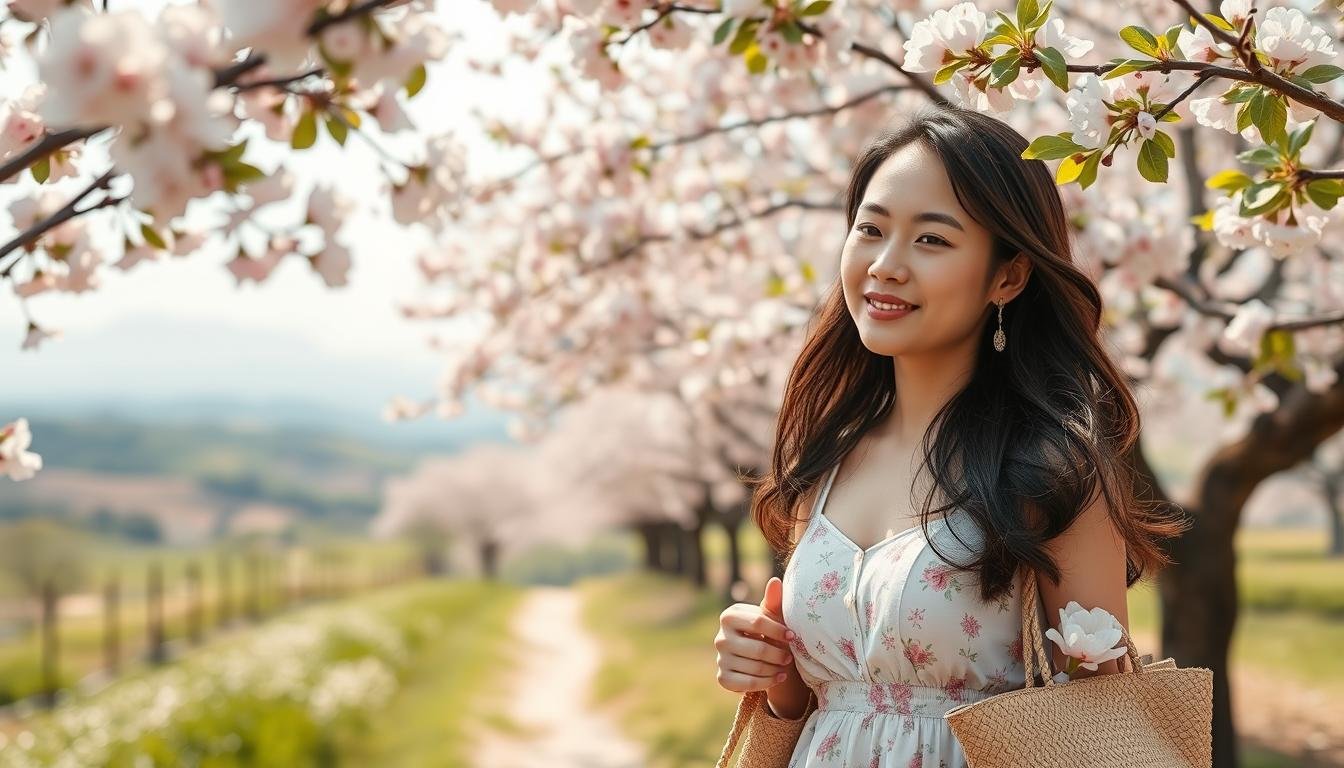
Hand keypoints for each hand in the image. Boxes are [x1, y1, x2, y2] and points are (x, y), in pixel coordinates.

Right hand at [714, 576, 796, 692]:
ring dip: (776, 669)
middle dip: (779, 654)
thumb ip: (773, 600)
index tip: (793, 636)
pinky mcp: (723, 678)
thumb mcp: (771, 616)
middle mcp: (720, 637)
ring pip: (755, 668)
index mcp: (729, 616)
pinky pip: (749, 684)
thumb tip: (775, 581)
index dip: (778, 630)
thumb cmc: (767, 630)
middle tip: (790, 657)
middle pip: (758, 649)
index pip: (758, 622)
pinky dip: (768, 682)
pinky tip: (779, 677)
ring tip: (786, 666)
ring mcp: (720, 659)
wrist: (755, 656)